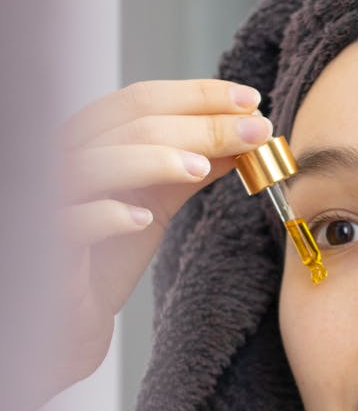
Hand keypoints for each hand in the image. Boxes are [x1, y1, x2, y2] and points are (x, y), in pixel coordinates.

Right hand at [38, 78, 273, 408]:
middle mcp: (64, 159)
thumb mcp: (157, 201)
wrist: (74, 316)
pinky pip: (72, 222)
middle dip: (199, 125)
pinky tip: (143, 220)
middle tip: (255, 132)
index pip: (142, 99)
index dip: (197, 95)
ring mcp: (51, 200)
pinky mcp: (49, 246)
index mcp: (90, 139)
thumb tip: (245, 136)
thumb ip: (190, 167)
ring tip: (203, 168)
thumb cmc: (110, 253)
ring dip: (153, 160)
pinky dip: (108, 215)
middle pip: (129, 125)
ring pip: (94, 164)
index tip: (251, 100)